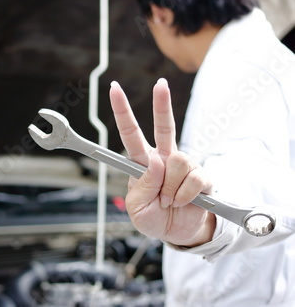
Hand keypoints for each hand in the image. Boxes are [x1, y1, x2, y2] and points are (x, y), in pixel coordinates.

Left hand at [109, 78, 214, 246]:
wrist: (177, 233)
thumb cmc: (152, 217)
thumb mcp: (136, 208)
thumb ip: (142, 186)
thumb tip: (155, 162)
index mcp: (142, 163)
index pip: (131, 133)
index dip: (122, 111)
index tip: (115, 89)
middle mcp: (163, 158)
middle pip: (164, 126)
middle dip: (162, 104)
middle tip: (160, 84)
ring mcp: (184, 165)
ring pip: (177, 161)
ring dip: (169, 188)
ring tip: (167, 201)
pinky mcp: (202, 177)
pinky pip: (194, 179)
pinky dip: (184, 195)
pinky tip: (182, 202)